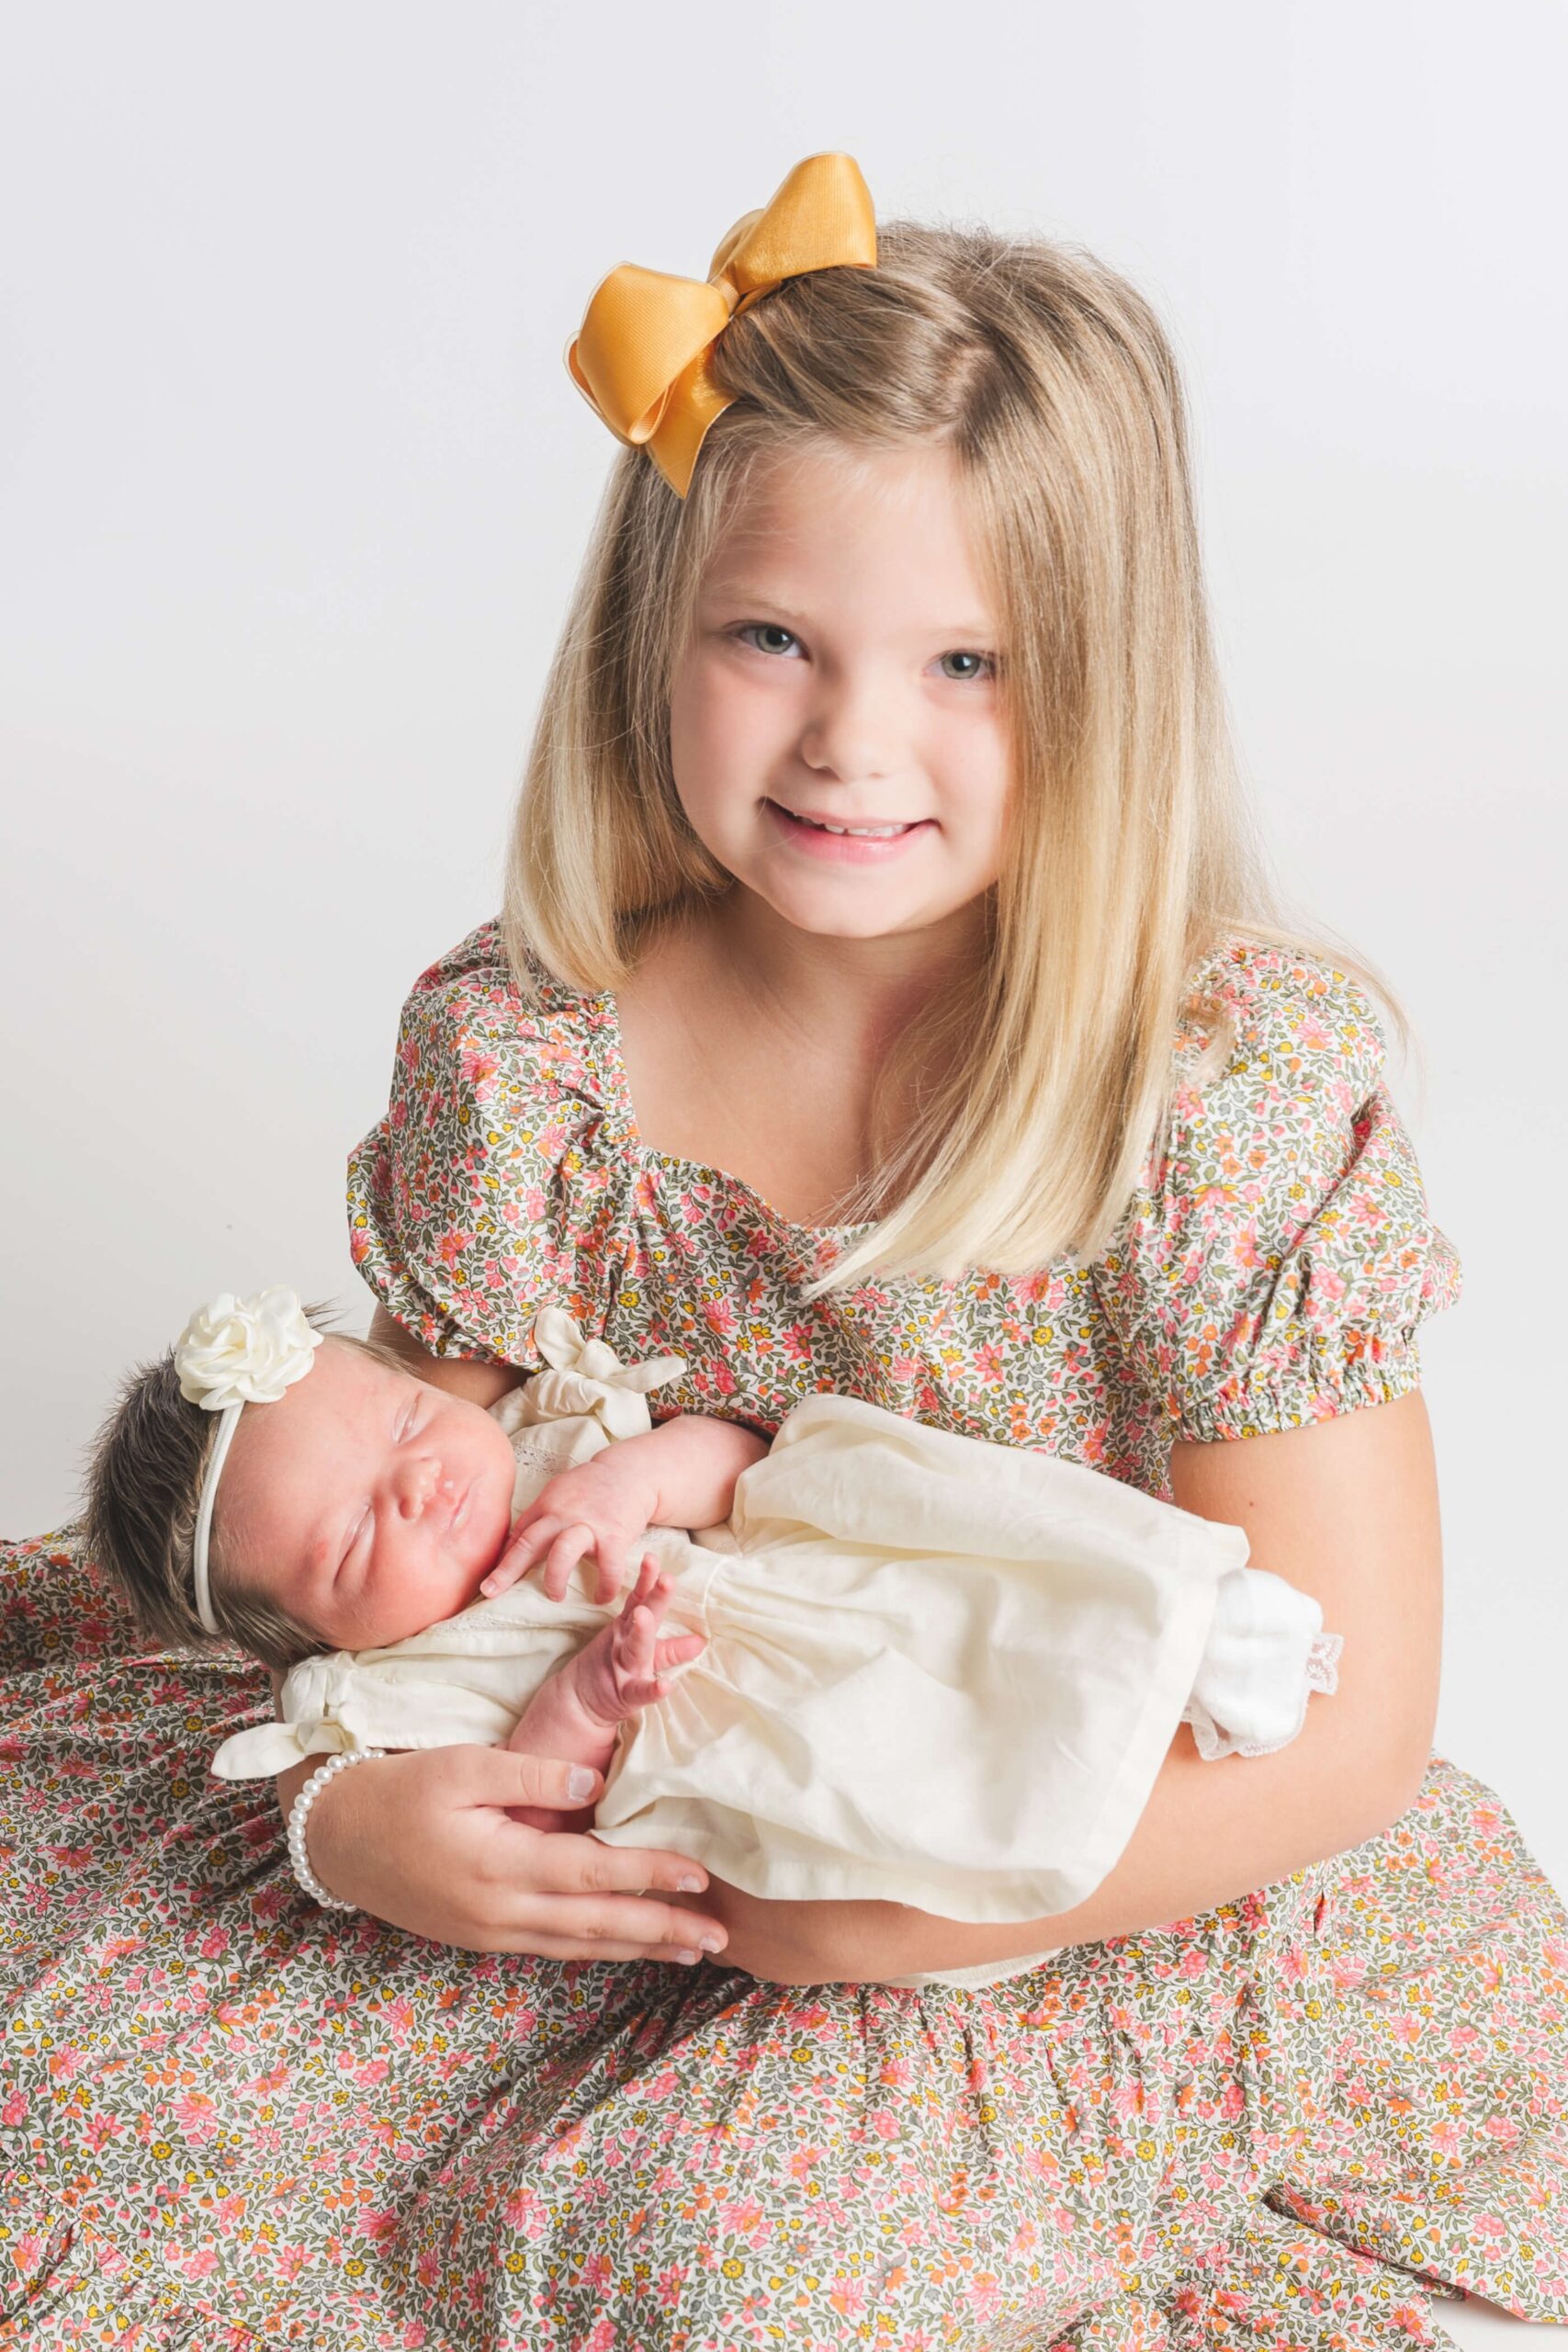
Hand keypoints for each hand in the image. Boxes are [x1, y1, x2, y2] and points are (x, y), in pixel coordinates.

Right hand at [296, 1744, 727, 1961]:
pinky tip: (625, 1944)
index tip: (702, 1876)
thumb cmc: (401, 1790)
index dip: (653, 1874)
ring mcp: (492, 1932)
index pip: (596, 1873)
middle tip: (720, 1937)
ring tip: (690, 1950)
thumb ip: (534, 1775)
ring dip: (639, 1947)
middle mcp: (503, 1911)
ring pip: (581, 1944)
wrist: (338, 1838)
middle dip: (663, 1930)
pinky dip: (598, 1947)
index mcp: (503, 1865)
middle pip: (600, 1924)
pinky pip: (554, 1947)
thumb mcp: (465, 1766)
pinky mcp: (482, 1937)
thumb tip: (598, 1785)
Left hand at [482, 1451, 655, 1606]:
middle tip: (491, 1592)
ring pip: (562, 1552)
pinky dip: (605, 1586)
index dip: (500, 1560)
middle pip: (529, 1542)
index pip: (517, 1535)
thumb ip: (538, 1518)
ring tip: (555, 1596)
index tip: (486, 1584)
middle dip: (507, 1570)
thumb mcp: (558, 1493)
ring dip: (554, 1578)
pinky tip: (601, 1596)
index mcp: (547, 1506)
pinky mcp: (615, 1535)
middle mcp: (562, 1514)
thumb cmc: (591, 1488)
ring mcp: (588, 1525)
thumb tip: (510, 1546)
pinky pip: (608, 1567)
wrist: (630, 1471)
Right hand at [574, 1554, 706, 1722]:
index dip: (650, 1583)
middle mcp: (628, 1644)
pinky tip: (665, 1686)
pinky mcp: (625, 1694)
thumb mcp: (641, 1656)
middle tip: (666, 1579)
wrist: (580, 1701)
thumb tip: (701, 1641)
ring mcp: (625, 1667)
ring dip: (643, 1631)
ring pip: (637, 1647)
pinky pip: (639, 1692)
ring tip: (644, 1615)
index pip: (643, 1602)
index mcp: (632, 1631)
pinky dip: (653, 1690)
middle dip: (657, 1598)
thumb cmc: (616, 1673)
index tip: (657, 1563)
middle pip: (643, 1618)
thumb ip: (670, 1650)